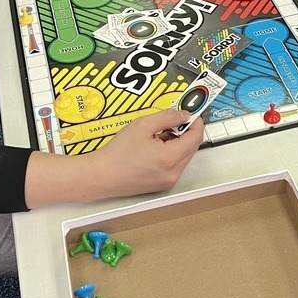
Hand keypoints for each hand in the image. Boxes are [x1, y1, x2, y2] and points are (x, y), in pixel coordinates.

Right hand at [82, 109, 202, 198]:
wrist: (102, 175)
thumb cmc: (117, 153)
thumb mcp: (142, 125)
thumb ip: (167, 117)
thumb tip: (184, 115)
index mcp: (169, 158)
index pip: (195, 137)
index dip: (195, 122)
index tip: (191, 112)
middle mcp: (173, 173)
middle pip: (192, 147)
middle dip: (185, 132)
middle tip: (171, 121)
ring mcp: (169, 181)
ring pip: (184, 156)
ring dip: (177, 142)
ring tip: (156, 136)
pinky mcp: (163, 184)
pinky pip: (176, 165)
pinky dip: (171, 153)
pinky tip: (154, 148)